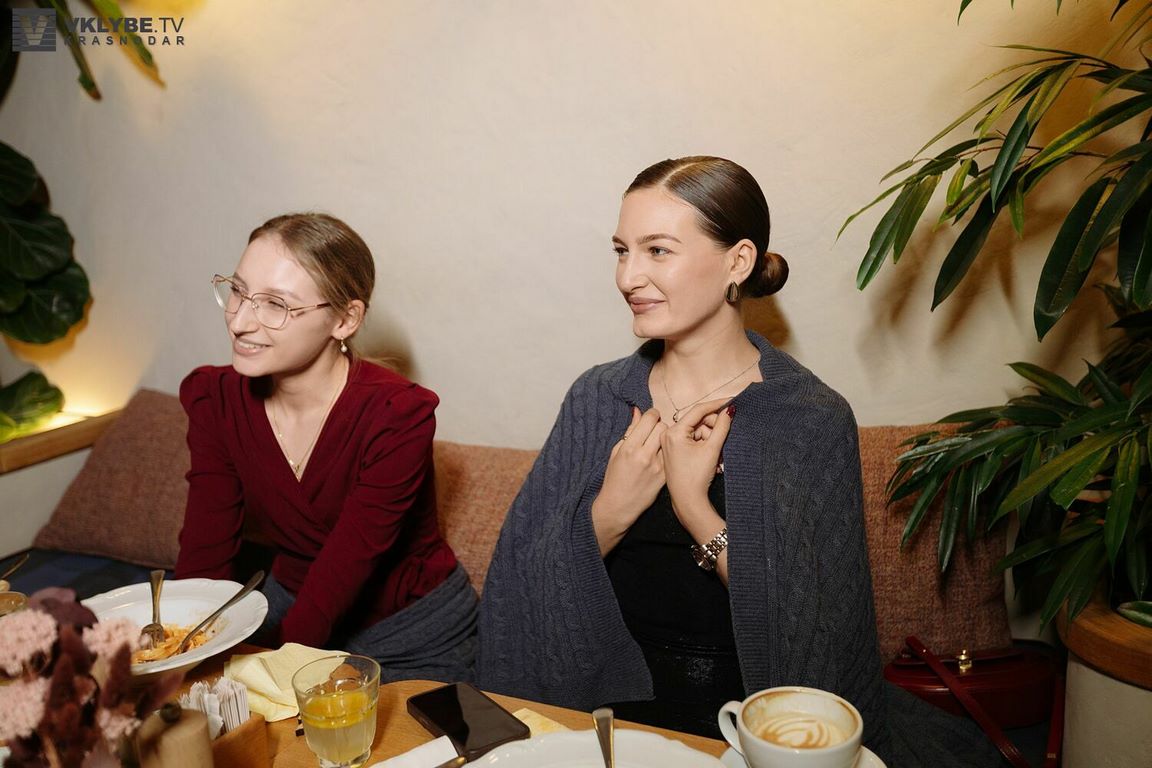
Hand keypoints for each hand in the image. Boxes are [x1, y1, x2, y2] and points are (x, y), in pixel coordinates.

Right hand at [591, 407, 666, 554]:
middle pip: (662, 426)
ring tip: (658, 443)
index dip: (651, 414)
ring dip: (666, 438)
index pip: (649, 419)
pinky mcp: (665, 476)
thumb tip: (638, 411)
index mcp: (629, 447)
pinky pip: (672, 455)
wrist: (619, 506)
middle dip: (659, 424)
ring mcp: (657, 466)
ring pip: (670, 440)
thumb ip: (630, 431)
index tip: (650, 417)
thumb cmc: (614, 478)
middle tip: (654, 430)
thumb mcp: (616, 452)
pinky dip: (670, 452)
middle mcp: (644, 455)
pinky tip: (665, 455)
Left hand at [660, 398, 732, 522]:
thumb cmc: (696, 477)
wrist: (687, 501)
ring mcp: (669, 442)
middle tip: (723, 440)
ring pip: (697, 431)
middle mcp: (668, 434)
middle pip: (698, 421)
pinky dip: (705, 445)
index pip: (698, 410)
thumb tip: (729, 410)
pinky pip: (692, 440)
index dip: (717, 405)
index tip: (731, 401)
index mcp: (674, 432)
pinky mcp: (674, 450)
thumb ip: (721, 427)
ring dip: (711, 439)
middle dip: (713, 429)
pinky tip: (712, 457)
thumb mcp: (712, 449)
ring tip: (717, 455)